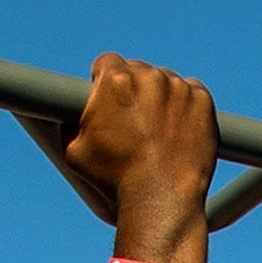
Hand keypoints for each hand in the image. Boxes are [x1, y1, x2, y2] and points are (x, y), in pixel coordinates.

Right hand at [45, 54, 219, 258]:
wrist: (160, 200)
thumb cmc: (113, 180)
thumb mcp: (74, 151)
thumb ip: (70, 123)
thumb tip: (59, 112)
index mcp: (115, 80)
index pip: (107, 62)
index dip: (104, 80)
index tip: (109, 95)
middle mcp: (148, 76)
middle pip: (137, 70)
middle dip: (133, 90)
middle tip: (133, 120)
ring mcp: (178, 87)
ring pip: (165, 82)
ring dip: (160, 98)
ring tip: (157, 131)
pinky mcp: (202, 101)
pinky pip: (192, 93)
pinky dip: (186, 107)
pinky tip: (178, 129)